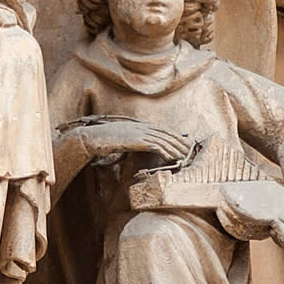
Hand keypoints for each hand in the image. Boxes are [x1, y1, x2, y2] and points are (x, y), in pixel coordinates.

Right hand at [76, 119, 191, 162]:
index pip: (161, 129)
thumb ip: (132, 139)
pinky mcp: (136, 140)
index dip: (174, 135)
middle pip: (166, 133)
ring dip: (176, 148)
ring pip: (163, 140)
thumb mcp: (121, 137)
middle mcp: (141, 126)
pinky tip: (172, 157)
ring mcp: (139, 132)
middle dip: (179, 141)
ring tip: (185, 155)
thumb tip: (140, 145)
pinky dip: (166, 151)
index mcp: (139, 125)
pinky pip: (156, 145)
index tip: (183, 142)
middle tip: (190, 149)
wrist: (92, 138)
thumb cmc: (104, 140)